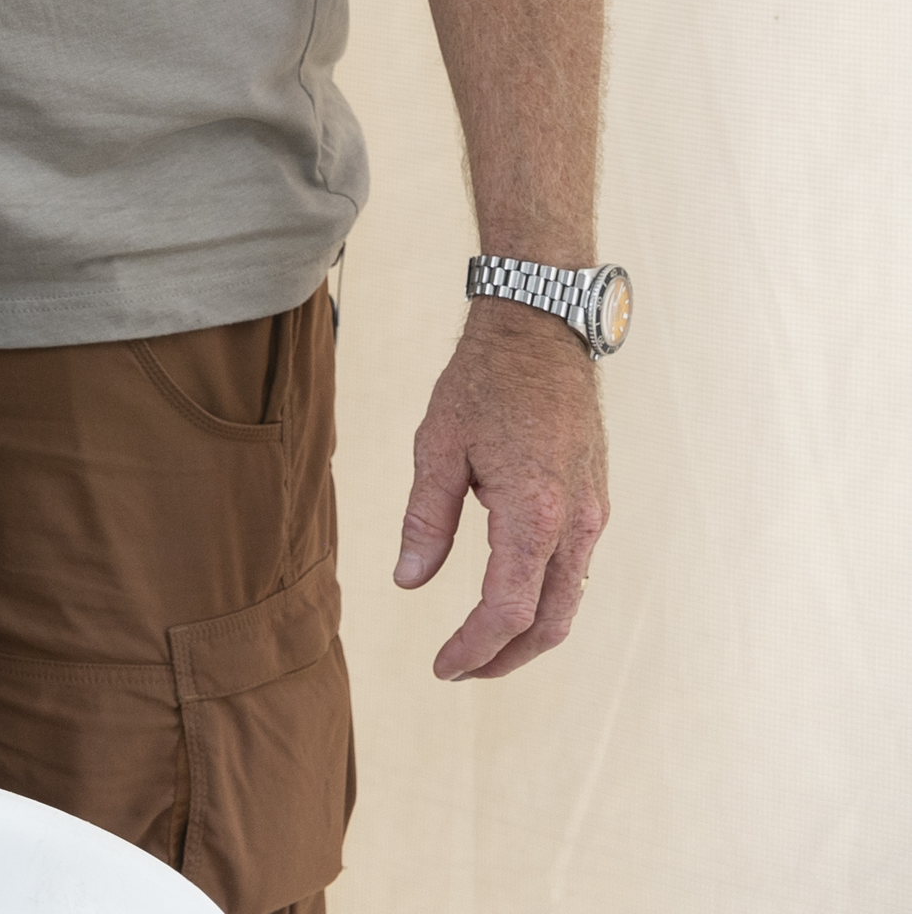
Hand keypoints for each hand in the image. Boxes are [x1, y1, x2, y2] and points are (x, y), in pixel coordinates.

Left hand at [396, 301, 607, 677]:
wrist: (542, 335)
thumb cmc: (483, 384)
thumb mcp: (437, 447)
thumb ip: (426, 519)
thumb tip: (409, 581)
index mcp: (534, 514)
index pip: (507, 609)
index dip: (474, 648)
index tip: (442, 667)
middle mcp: (576, 524)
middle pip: (550, 622)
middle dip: (505, 657)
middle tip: (459, 670)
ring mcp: (593, 515)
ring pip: (568, 600)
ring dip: (526, 633)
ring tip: (478, 646)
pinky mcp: (594, 503)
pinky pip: (574, 570)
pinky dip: (543, 599)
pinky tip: (508, 599)